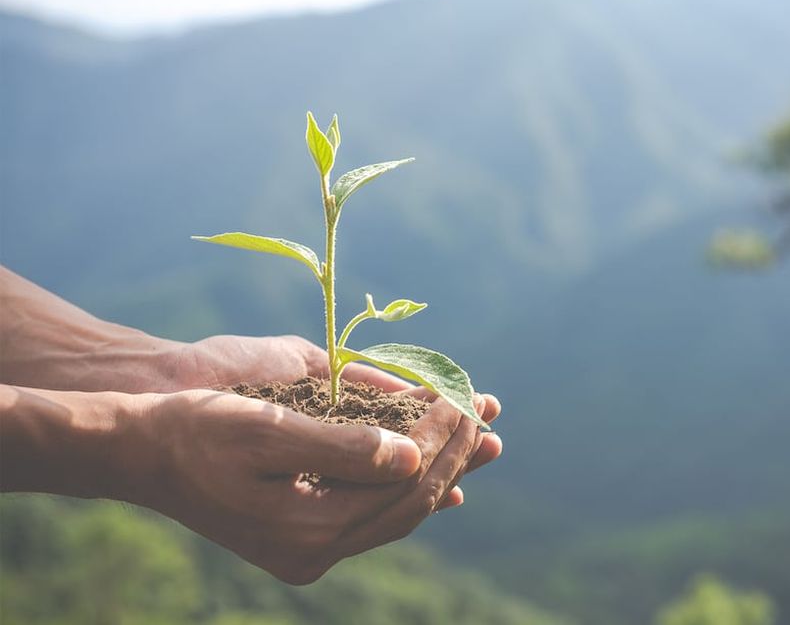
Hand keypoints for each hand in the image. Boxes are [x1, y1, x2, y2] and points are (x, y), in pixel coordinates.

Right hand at [140, 387, 495, 583]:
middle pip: (409, 504)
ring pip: (397, 513)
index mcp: (308, 528)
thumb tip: (413, 456)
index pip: (404, 484)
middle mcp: (315, 551)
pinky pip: (373, 519)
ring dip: (440, 472)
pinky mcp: (302, 539)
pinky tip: (439, 481)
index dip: (442, 439)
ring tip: (481, 440)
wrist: (141, 454)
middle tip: (488, 413)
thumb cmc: (197, 430)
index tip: (465, 397)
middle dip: (454, 455)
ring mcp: (308, 551)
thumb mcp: (267, 429)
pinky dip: (408, 492)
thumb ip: (343, 447)